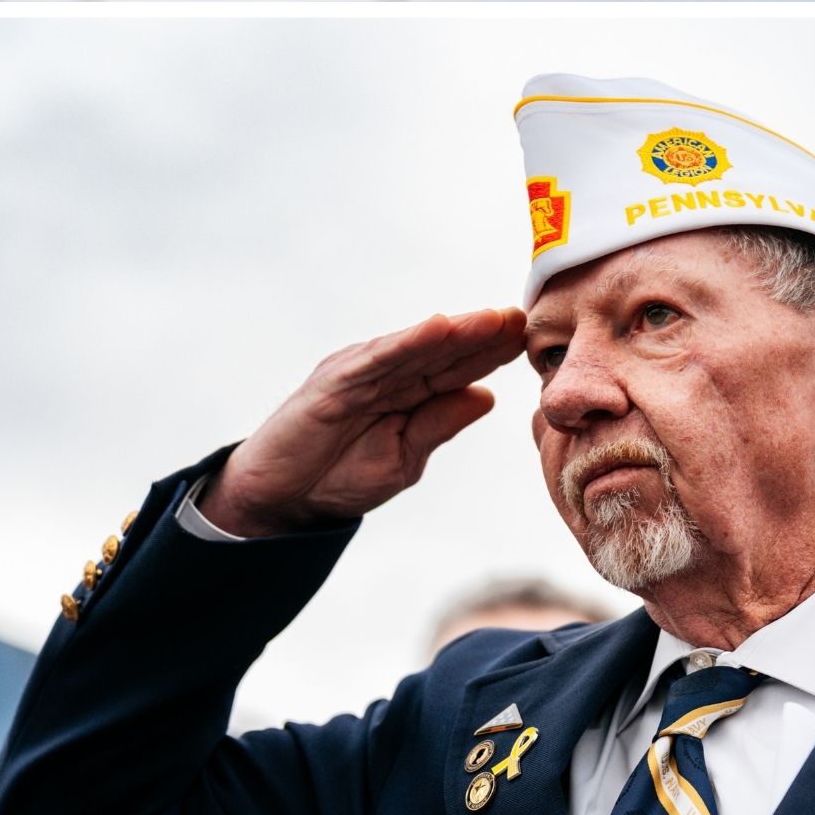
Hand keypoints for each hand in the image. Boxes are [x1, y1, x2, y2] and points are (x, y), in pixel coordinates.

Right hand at [204, 308, 529, 537]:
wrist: (281, 499)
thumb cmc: (339, 476)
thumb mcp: (403, 458)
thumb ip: (439, 424)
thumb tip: (486, 395)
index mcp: (403, 393)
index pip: (455, 368)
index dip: (492, 352)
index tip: (533, 337)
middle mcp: (383, 374)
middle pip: (441, 351)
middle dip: (482, 334)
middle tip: (524, 315)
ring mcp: (357, 375)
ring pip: (415, 348)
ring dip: (455, 331)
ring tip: (493, 318)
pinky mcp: (333, 384)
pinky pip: (376, 361)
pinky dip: (407, 343)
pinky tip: (438, 329)